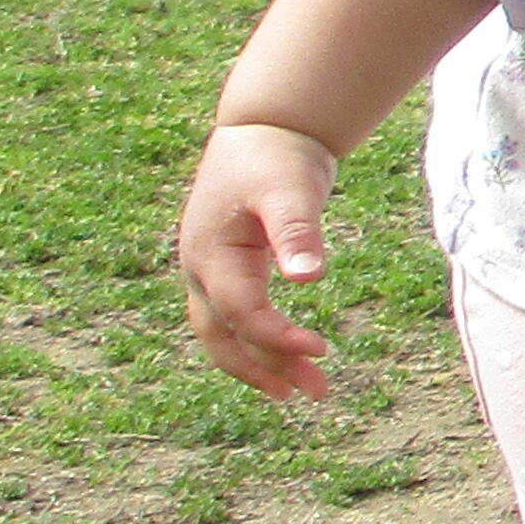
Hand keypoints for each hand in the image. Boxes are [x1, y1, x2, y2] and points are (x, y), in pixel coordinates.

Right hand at [176, 123, 345, 400]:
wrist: (262, 131)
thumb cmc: (275, 158)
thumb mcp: (290, 190)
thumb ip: (298, 232)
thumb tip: (309, 277)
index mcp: (212, 256)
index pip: (242, 314)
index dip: (279, 339)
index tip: (323, 351)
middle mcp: (201, 272)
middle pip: (225, 338)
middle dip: (268, 368)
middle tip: (316, 392)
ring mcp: (208, 274)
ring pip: (224, 336)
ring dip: (262, 364)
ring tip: (304, 390)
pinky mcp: (225, 272)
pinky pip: (232, 321)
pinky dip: (256, 344)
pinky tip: (288, 357)